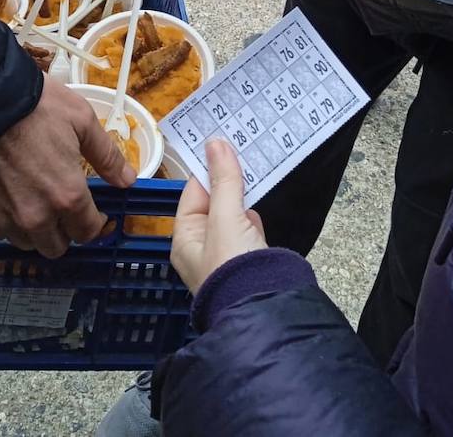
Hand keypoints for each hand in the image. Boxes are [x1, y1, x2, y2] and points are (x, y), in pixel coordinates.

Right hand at [0, 79, 134, 257]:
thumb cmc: (35, 107)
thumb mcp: (82, 120)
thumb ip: (107, 156)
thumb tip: (127, 180)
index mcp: (67, 196)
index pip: (88, 232)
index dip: (94, 223)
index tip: (94, 212)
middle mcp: (37, 217)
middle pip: (57, 247)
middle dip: (64, 231)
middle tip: (63, 205)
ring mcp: (6, 218)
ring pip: (28, 243)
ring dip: (36, 230)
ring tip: (36, 201)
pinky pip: (0, 232)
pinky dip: (9, 222)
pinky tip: (11, 197)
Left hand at [172, 139, 266, 293]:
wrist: (266, 310)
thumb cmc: (235, 266)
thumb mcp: (227, 218)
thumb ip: (224, 181)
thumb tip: (215, 143)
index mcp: (185, 239)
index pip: (193, 192)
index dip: (208, 168)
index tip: (224, 142)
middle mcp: (202, 247)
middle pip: (213, 202)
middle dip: (228, 179)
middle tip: (242, 147)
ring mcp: (227, 254)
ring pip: (233, 213)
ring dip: (243, 193)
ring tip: (255, 162)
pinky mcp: (249, 260)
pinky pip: (249, 227)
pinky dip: (255, 211)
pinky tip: (264, 194)